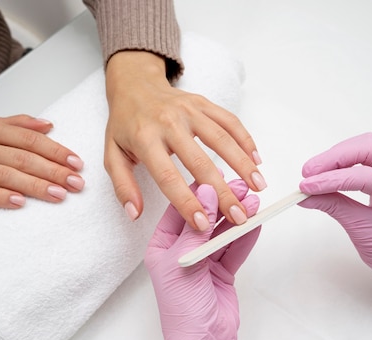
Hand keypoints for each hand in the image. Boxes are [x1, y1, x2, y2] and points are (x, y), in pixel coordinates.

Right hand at [0, 115, 84, 207]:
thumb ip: (18, 125)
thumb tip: (48, 125)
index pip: (29, 139)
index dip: (56, 151)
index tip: (76, 163)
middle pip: (22, 158)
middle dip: (53, 172)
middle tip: (76, 183)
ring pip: (5, 175)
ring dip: (35, 186)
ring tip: (58, 194)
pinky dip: (0, 197)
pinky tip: (20, 203)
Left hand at [104, 50, 265, 230]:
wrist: (133, 84)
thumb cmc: (125, 125)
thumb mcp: (112, 155)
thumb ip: (123, 186)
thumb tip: (135, 213)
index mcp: (145, 139)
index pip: (169, 177)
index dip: (187, 202)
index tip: (203, 223)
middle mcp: (169, 123)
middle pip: (201, 163)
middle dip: (222, 193)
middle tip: (239, 215)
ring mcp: (189, 111)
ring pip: (222, 139)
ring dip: (243, 165)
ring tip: (258, 188)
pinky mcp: (203, 103)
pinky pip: (229, 121)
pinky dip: (245, 140)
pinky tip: (256, 160)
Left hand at [145, 179, 258, 339]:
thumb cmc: (183, 308)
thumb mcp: (184, 261)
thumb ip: (197, 227)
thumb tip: (206, 191)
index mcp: (162, 246)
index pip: (180, 211)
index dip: (198, 192)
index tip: (216, 175)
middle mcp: (182, 250)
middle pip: (205, 219)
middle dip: (223, 203)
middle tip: (242, 187)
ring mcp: (204, 261)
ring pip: (222, 232)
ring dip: (237, 218)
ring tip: (254, 201)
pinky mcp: (223, 271)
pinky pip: (235, 248)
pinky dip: (245, 236)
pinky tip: (255, 221)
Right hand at [298, 132, 371, 311]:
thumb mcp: (360, 230)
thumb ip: (334, 207)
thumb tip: (306, 195)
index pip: (365, 176)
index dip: (332, 179)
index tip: (306, 186)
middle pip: (369, 148)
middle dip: (335, 157)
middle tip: (308, 172)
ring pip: (366, 146)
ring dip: (337, 155)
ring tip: (313, 172)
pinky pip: (364, 156)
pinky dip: (342, 161)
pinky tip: (327, 172)